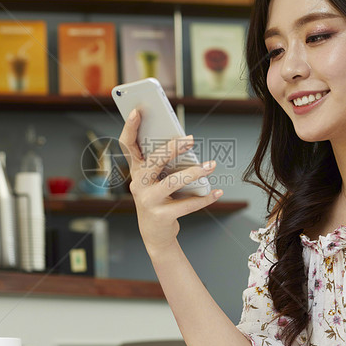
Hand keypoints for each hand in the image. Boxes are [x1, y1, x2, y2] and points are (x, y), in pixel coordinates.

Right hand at [118, 109, 222, 254]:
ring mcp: (147, 201)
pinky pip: (186, 205)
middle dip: (172, 148)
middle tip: (191, 139)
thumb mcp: (156, 180)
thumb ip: (164, 163)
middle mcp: (138, 184)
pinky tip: (217, 192)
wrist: (155, 234)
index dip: (130, 127)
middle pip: (153, 160)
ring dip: (194, 173)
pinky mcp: (160, 216)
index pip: (127, 145)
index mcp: (136, 170)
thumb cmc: (159, 199)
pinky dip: (204, 198)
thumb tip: (186, 145)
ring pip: (172, 182)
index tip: (137, 110)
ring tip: (211, 165)